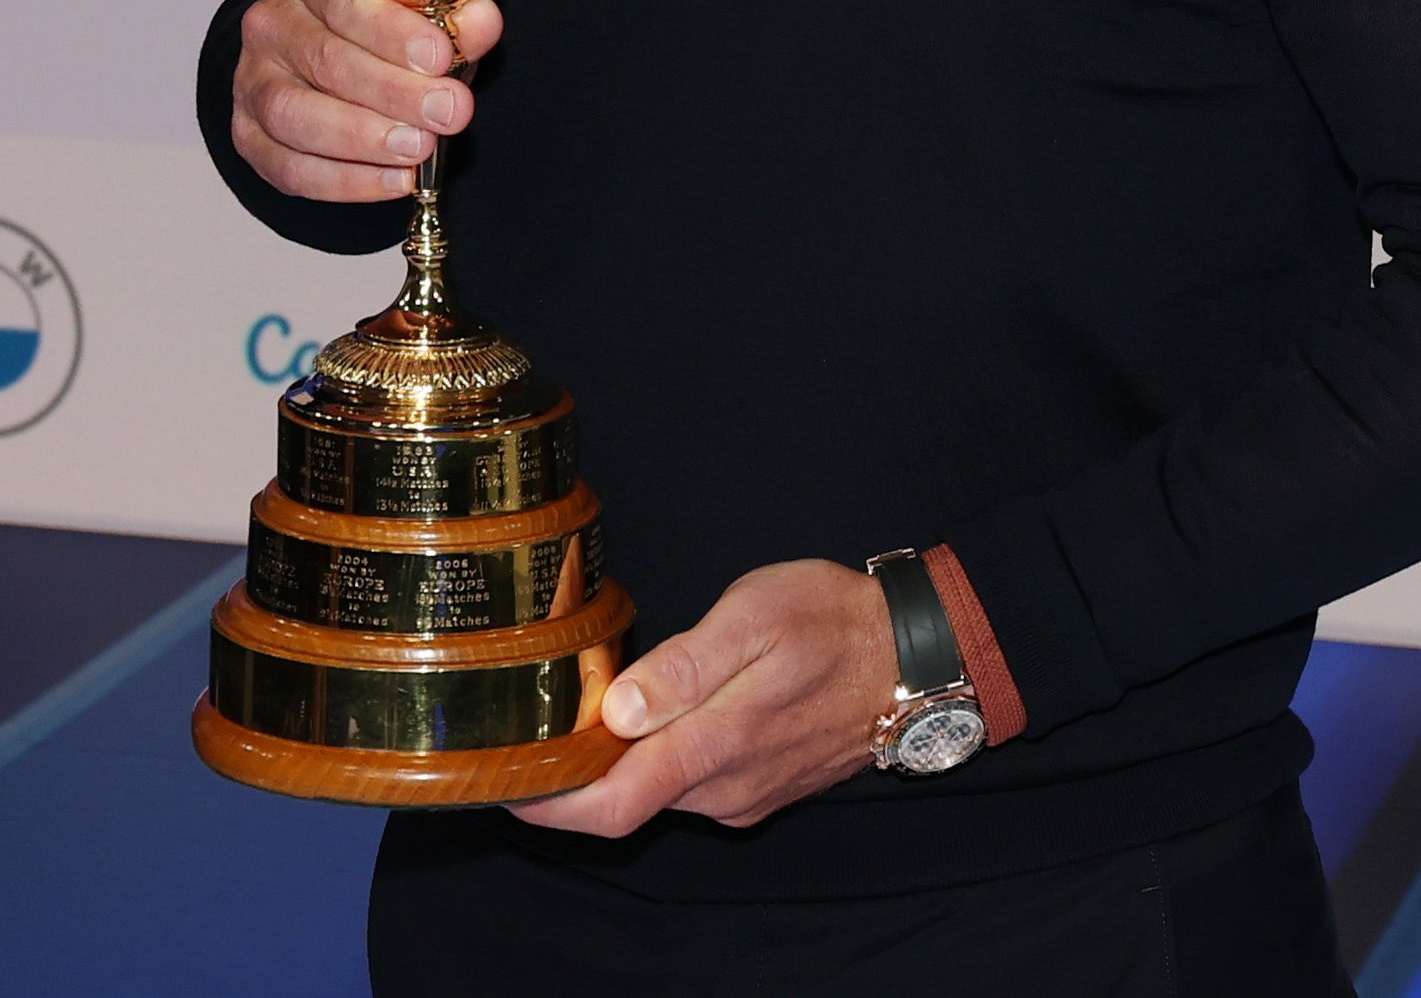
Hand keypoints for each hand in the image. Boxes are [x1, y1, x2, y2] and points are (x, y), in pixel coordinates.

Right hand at [228, 0, 501, 205]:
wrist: (340, 50)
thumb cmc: (383, 22)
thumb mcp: (423, 2)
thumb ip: (454, 11)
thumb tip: (482, 22)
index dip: (392, 30)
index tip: (441, 56)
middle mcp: (271, 23)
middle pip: (324, 60)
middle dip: (394, 93)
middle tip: (449, 112)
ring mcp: (252, 81)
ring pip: (295, 116)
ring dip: (364, 139)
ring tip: (420, 148)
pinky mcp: (250, 136)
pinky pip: (290, 168)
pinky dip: (345, 181)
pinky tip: (394, 179)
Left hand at [511, 558, 899, 835]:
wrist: (917, 656)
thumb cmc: (834, 622)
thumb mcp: (756, 615)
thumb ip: (685, 665)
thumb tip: (616, 709)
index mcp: (715, 745)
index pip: (611, 805)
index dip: (548, 804)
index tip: (504, 780)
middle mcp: (725, 787)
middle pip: (627, 797)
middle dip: (582, 767)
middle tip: (545, 716)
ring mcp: (746, 794)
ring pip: (662, 788)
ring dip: (628, 755)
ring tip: (603, 698)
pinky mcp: (763, 789)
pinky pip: (696, 782)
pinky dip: (666, 754)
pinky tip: (667, 707)